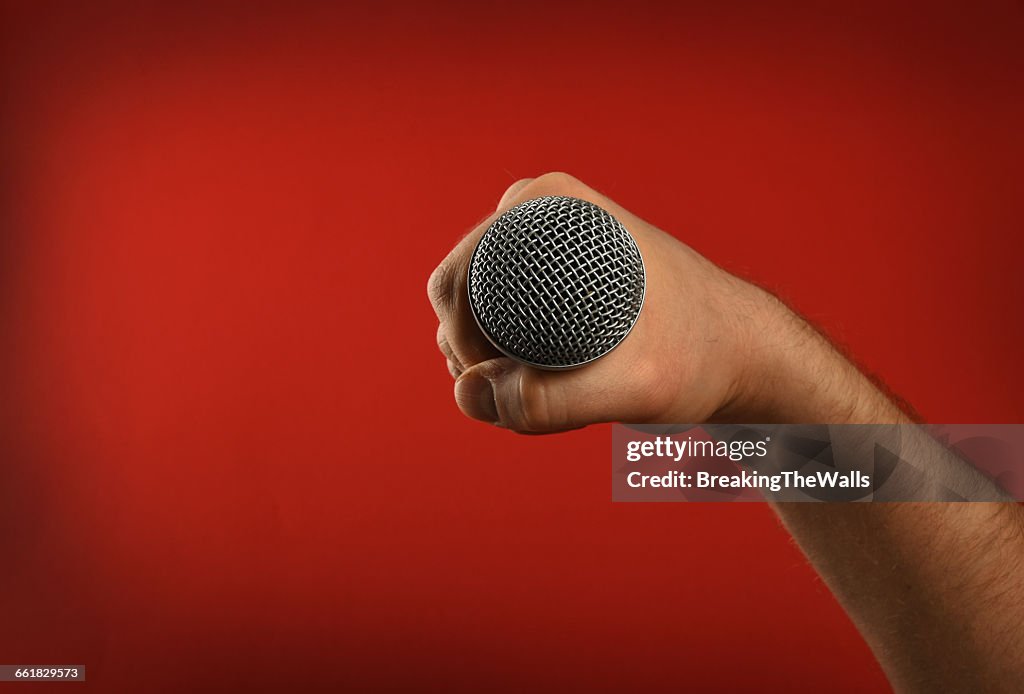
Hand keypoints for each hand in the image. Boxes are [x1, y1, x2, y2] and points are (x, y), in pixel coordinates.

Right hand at [428, 172, 882, 431]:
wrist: (741, 352)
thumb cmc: (697, 358)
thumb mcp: (631, 387)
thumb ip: (547, 402)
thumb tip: (466, 391)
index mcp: (543, 205)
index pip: (454, 282)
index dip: (466, 349)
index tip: (521, 391)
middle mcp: (533, 212)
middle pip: (459, 301)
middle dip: (485, 362)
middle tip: (556, 395)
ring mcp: (537, 241)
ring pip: (474, 318)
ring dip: (498, 367)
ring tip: (569, 389)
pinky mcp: (544, 271)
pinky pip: (495, 321)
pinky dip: (509, 363)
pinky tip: (560, 382)